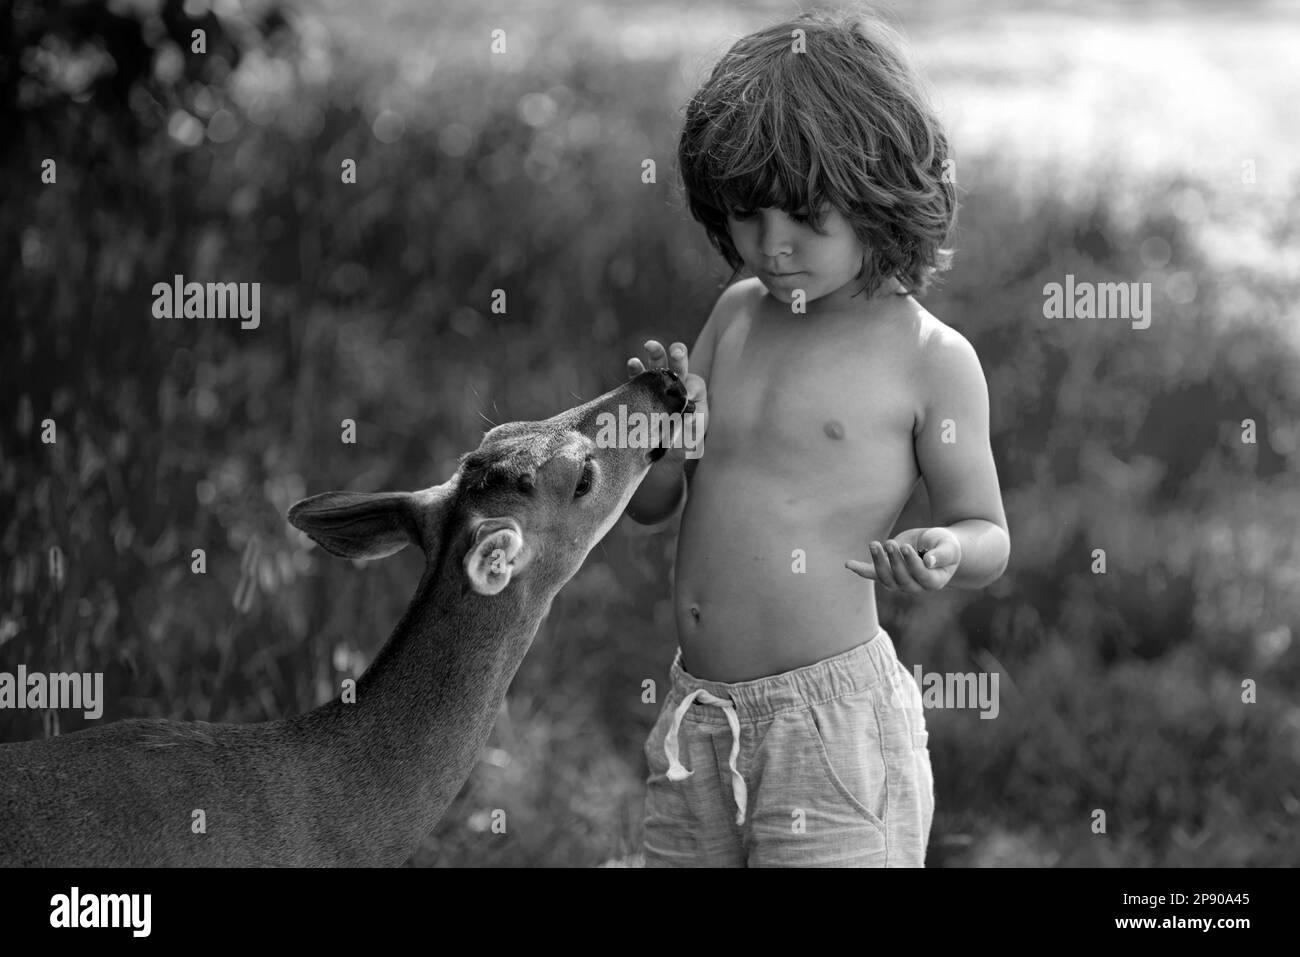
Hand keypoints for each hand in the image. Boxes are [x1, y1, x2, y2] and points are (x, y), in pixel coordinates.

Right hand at [627, 339, 708, 457]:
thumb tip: (689, 414)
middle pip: (679, 363)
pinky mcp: (641, 389)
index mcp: (693, 391)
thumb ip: (694, 422)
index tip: (687, 395)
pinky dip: (635, 368)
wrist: (664, 448)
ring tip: (650, 345)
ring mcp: (657, 384)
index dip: (691, 386)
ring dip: (656, 352)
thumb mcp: (694, 432)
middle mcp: (676, 383)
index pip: (695, 383)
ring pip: (658, 363)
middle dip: (678, 355)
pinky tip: (633, 363)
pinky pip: (637, 376)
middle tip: (676, 353)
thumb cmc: (684, 438)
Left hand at [845, 527, 961, 592]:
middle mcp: (915, 586)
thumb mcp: (948, 546)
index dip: (912, 564)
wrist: (935, 544)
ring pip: (886, 577)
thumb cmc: (945, 545)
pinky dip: (860, 569)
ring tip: (874, 544)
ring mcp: (899, 582)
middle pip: (901, 579)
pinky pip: (872, 574)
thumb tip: (928, 562)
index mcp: (933, 581)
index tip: (905, 547)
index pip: (921, 576)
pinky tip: (849, 564)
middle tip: (890, 543)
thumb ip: (941, 554)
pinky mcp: (887, 572)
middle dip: (894, 561)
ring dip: (878, 561)